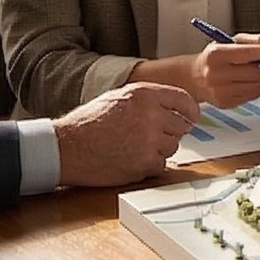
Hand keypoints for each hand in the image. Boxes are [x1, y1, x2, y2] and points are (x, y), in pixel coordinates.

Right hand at [53, 80, 200, 188]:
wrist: (68, 147)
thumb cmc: (89, 122)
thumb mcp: (119, 97)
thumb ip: (148, 99)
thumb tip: (174, 108)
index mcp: (145, 94)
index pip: (184, 100)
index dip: (191, 111)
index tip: (192, 118)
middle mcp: (150, 115)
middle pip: (180, 127)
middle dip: (169, 133)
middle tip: (150, 137)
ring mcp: (149, 140)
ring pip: (172, 147)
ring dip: (159, 149)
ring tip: (132, 147)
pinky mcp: (144, 163)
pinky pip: (161, 165)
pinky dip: (149, 165)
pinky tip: (129, 159)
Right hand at [188, 34, 259, 107]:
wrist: (195, 78)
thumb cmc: (215, 57)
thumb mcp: (229, 41)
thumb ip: (251, 40)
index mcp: (216, 54)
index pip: (247, 53)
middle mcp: (216, 74)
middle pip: (254, 73)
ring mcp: (220, 92)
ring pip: (256, 87)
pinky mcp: (225, 104)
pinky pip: (251, 96)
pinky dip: (257, 88)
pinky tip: (252, 81)